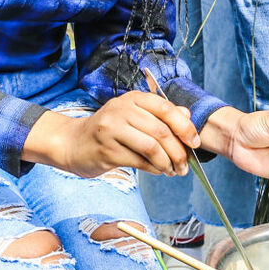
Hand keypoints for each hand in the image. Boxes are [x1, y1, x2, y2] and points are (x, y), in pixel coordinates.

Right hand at [55, 92, 199, 177]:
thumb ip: (160, 114)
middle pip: (161, 130)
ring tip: (173, 171)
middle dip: (179, 151)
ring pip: (151, 147)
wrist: (73, 143)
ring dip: (167, 162)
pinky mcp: (106, 150)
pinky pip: (139, 161)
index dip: (185, 126)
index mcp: (132, 98)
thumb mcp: (133, 115)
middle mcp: (121, 110)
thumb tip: (188, 115)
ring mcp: (112, 129)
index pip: (166, 108)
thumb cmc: (109, 130)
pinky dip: (154, 168)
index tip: (195, 143)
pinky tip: (158, 171)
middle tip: (186, 165)